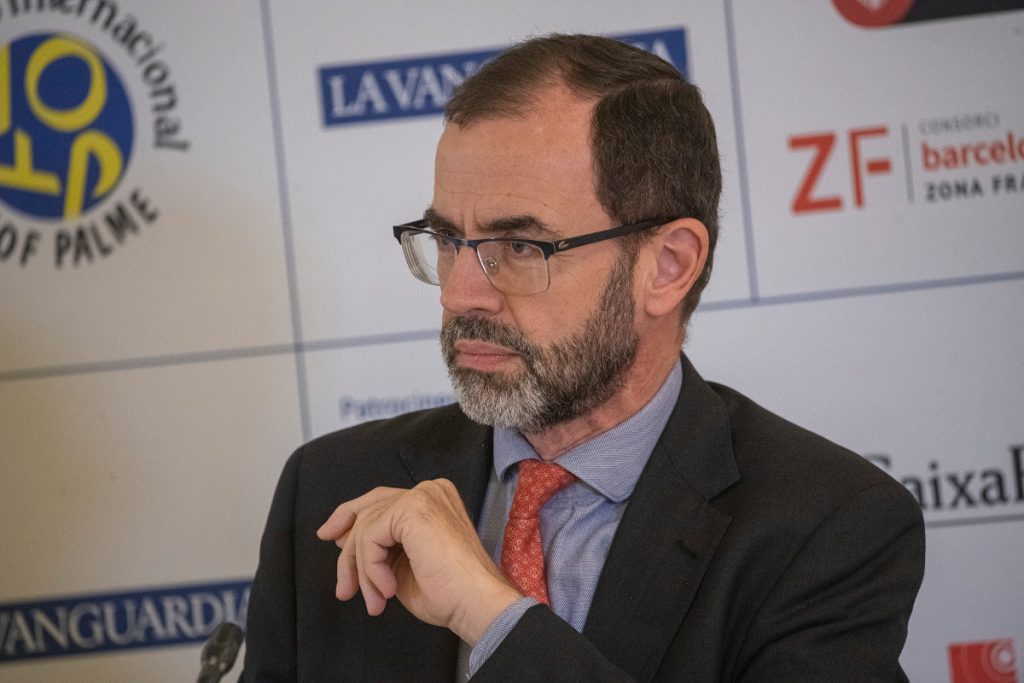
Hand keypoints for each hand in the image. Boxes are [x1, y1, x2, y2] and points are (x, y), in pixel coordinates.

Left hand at [316, 479, 521, 644]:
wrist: (474, 603)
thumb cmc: (448, 593)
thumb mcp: (403, 564)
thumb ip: (379, 546)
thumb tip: (342, 537)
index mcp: (432, 499)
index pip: (381, 500)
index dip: (350, 517)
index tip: (330, 538)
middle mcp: (429, 490)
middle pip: (369, 508)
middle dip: (348, 549)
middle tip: (344, 587)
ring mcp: (422, 496)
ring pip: (366, 526)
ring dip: (363, 570)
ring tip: (376, 600)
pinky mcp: (413, 508)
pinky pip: (370, 536)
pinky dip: (371, 568)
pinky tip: (387, 589)